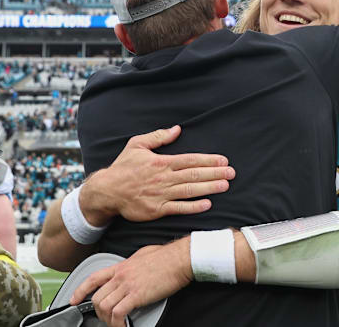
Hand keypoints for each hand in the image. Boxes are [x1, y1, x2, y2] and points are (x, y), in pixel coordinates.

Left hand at [69, 238, 191, 326]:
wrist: (179, 259)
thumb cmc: (166, 256)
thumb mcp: (143, 255)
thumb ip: (132, 263)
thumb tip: (133, 266)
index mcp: (121, 266)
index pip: (93, 279)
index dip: (80, 291)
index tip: (74, 300)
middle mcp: (120, 276)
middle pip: (97, 297)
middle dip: (98, 312)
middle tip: (106, 318)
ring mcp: (127, 286)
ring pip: (104, 307)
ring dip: (108, 320)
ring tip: (116, 324)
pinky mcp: (137, 295)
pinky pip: (118, 313)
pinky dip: (118, 323)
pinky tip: (124, 326)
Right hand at [81, 125, 235, 225]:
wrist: (106, 191)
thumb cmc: (123, 168)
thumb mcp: (137, 145)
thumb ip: (158, 136)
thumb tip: (177, 129)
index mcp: (161, 162)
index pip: (190, 160)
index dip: (208, 160)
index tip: (223, 160)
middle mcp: (163, 178)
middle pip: (194, 174)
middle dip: (215, 173)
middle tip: (232, 172)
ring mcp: (161, 194)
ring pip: (189, 190)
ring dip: (209, 188)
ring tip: (225, 185)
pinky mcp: (157, 210)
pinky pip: (178, 208)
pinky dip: (193, 206)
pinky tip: (207, 204)